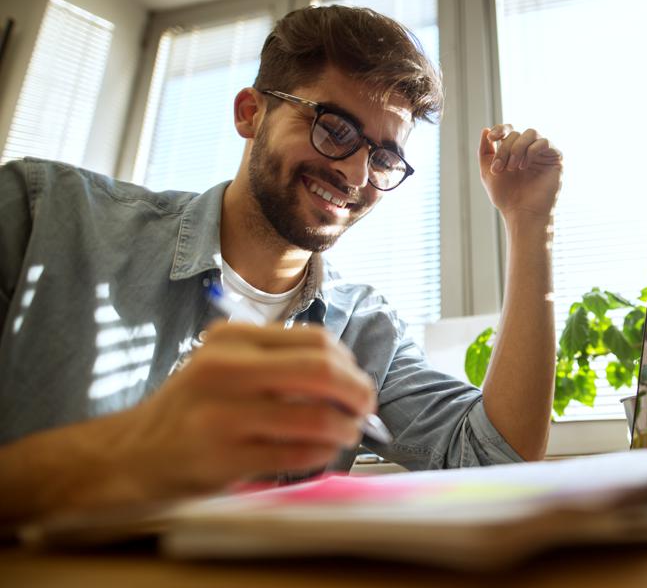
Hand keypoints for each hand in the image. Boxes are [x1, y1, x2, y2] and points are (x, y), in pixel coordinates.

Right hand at [100, 321, 375, 501]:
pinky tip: (320, 453)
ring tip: (347, 434)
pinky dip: (321, 454)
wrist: (132, 452)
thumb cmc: (194, 408)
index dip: (350, 364)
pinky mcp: (222, 457)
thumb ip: (278, 364)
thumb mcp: (226, 366)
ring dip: (345, 429)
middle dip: (357, 392)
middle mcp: (225, 368)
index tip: (359, 382)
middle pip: (321, 371)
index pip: (315, 341)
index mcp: (232, 338)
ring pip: (315, 417)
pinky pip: (296, 454)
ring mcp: (222, 414)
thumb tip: (349, 378)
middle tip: (366, 408)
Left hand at [478, 124, 562, 223]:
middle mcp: (529, 150)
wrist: (521, 214)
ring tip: (513, 168)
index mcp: (514, 151)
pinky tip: (525, 166)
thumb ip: (485, 151)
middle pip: (516, 133)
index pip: (509, 130)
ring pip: (531, 133)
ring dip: (518, 148)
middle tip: (500, 168)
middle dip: (505, 149)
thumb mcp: (488, 171)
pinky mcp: (556, 159)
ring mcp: (542, 154)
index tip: (492, 138)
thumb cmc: (506, 196)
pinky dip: (532, 150)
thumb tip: (485, 129)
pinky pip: (546, 142)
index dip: (499, 129)